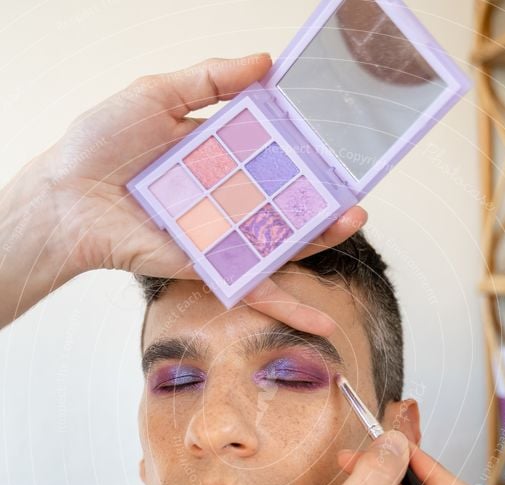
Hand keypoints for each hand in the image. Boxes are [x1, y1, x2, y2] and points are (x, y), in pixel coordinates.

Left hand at [44, 54, 366, 336]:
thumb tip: (265, 62)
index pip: (275, 155)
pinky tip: (320, 319)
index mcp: (220, 157)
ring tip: (352, 221)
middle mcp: (226, 198)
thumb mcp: (158, 94)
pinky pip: (251, 286)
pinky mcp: (207, 268)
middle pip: (287, 203)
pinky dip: (286, 306)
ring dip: (320, 240)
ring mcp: (219, 236)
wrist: (67, 196)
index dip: (307, 152)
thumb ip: (211, 81)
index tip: (339, 146)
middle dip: (325, 199)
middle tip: (356, 190)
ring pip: (279, 245)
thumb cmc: (102, 144)